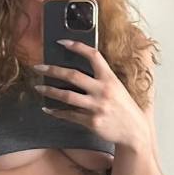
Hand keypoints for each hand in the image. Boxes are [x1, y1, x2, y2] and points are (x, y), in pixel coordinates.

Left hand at [33, 39, 149, 148]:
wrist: (135, 131)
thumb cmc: (124, 108)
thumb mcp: (118, 87)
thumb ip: (102, 78)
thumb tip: (78, 71)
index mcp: (110, 78)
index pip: (93, 56)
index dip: (77, 46)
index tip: (61, 42)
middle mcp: (103, 91)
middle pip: (72, 75)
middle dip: (52, 70)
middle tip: (39, 68)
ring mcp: (96, 107)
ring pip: (66, 95)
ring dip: (49, 91)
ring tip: (38, 87)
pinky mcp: (91, 121)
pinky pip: (69, 115)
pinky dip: (56, 112)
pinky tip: (47, 109)